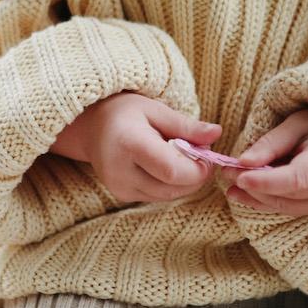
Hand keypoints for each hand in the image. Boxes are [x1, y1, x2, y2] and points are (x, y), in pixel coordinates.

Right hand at [50, 92, 221, 204]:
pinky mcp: (121, 196)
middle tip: (197, 155)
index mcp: (130, 144)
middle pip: (173, 188)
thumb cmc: (125, 113)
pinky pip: (157, 197)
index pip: (172, 171)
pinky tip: (164, 166)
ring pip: (167, 196)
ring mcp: (119, 187)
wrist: (91, 127)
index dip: (197, 169)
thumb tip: (216, 133)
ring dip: (184, 182)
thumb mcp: (156, 110)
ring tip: (180, 158)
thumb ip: (186, 125)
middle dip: (194, 176)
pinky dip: (169, 185)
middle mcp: (121, 171)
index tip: (205, 156)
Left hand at [227, 107, 307, 216]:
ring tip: (230, 185)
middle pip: (288, 194)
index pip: (298, 177)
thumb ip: (271, 143)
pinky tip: (246, 194)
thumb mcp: (297, 123)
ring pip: (286, 206)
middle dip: (254, 186)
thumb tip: (243, 163)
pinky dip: (267, 202)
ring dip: (256, 197)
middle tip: (226, 173)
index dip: (266, 181)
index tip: (239, 176)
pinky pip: (292, 209)